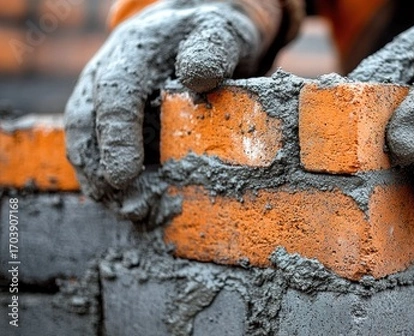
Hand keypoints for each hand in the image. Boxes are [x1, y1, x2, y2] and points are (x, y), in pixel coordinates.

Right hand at [65, 1, 263, 216]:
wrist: (199, 35)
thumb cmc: (212, 34)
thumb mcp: (220, 32)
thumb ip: (212, 50)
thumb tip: (197, 78)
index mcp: (131, 53)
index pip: (114, 95)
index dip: (116, 136)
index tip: (123, 175)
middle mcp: (106, 76)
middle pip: (86, 125)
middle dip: (100, 170)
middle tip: (127, 206)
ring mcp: (105, 100)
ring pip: (86, 143)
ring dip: (103, 183)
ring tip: (131, 213)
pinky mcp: (115, 122)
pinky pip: (103, 153)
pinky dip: (114, 183)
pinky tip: (136, 204)